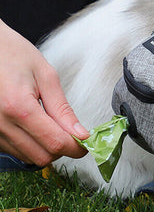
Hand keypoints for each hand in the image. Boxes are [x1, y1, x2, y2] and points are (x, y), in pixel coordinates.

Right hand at [0, 20, 88, 165]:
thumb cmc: (13, 54)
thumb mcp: (45, 76)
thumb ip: (63, 109)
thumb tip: (80, 133)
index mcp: (18, 107)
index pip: (55, 142)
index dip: (76, 147)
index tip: (86, 143)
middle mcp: (0, 124)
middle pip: (42, 156)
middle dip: (62, 149)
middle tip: (73, 133)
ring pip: (28, 157)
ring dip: (46, 147)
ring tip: (52, 123)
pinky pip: (14, 150)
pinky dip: (30, 144)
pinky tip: (35, 125)